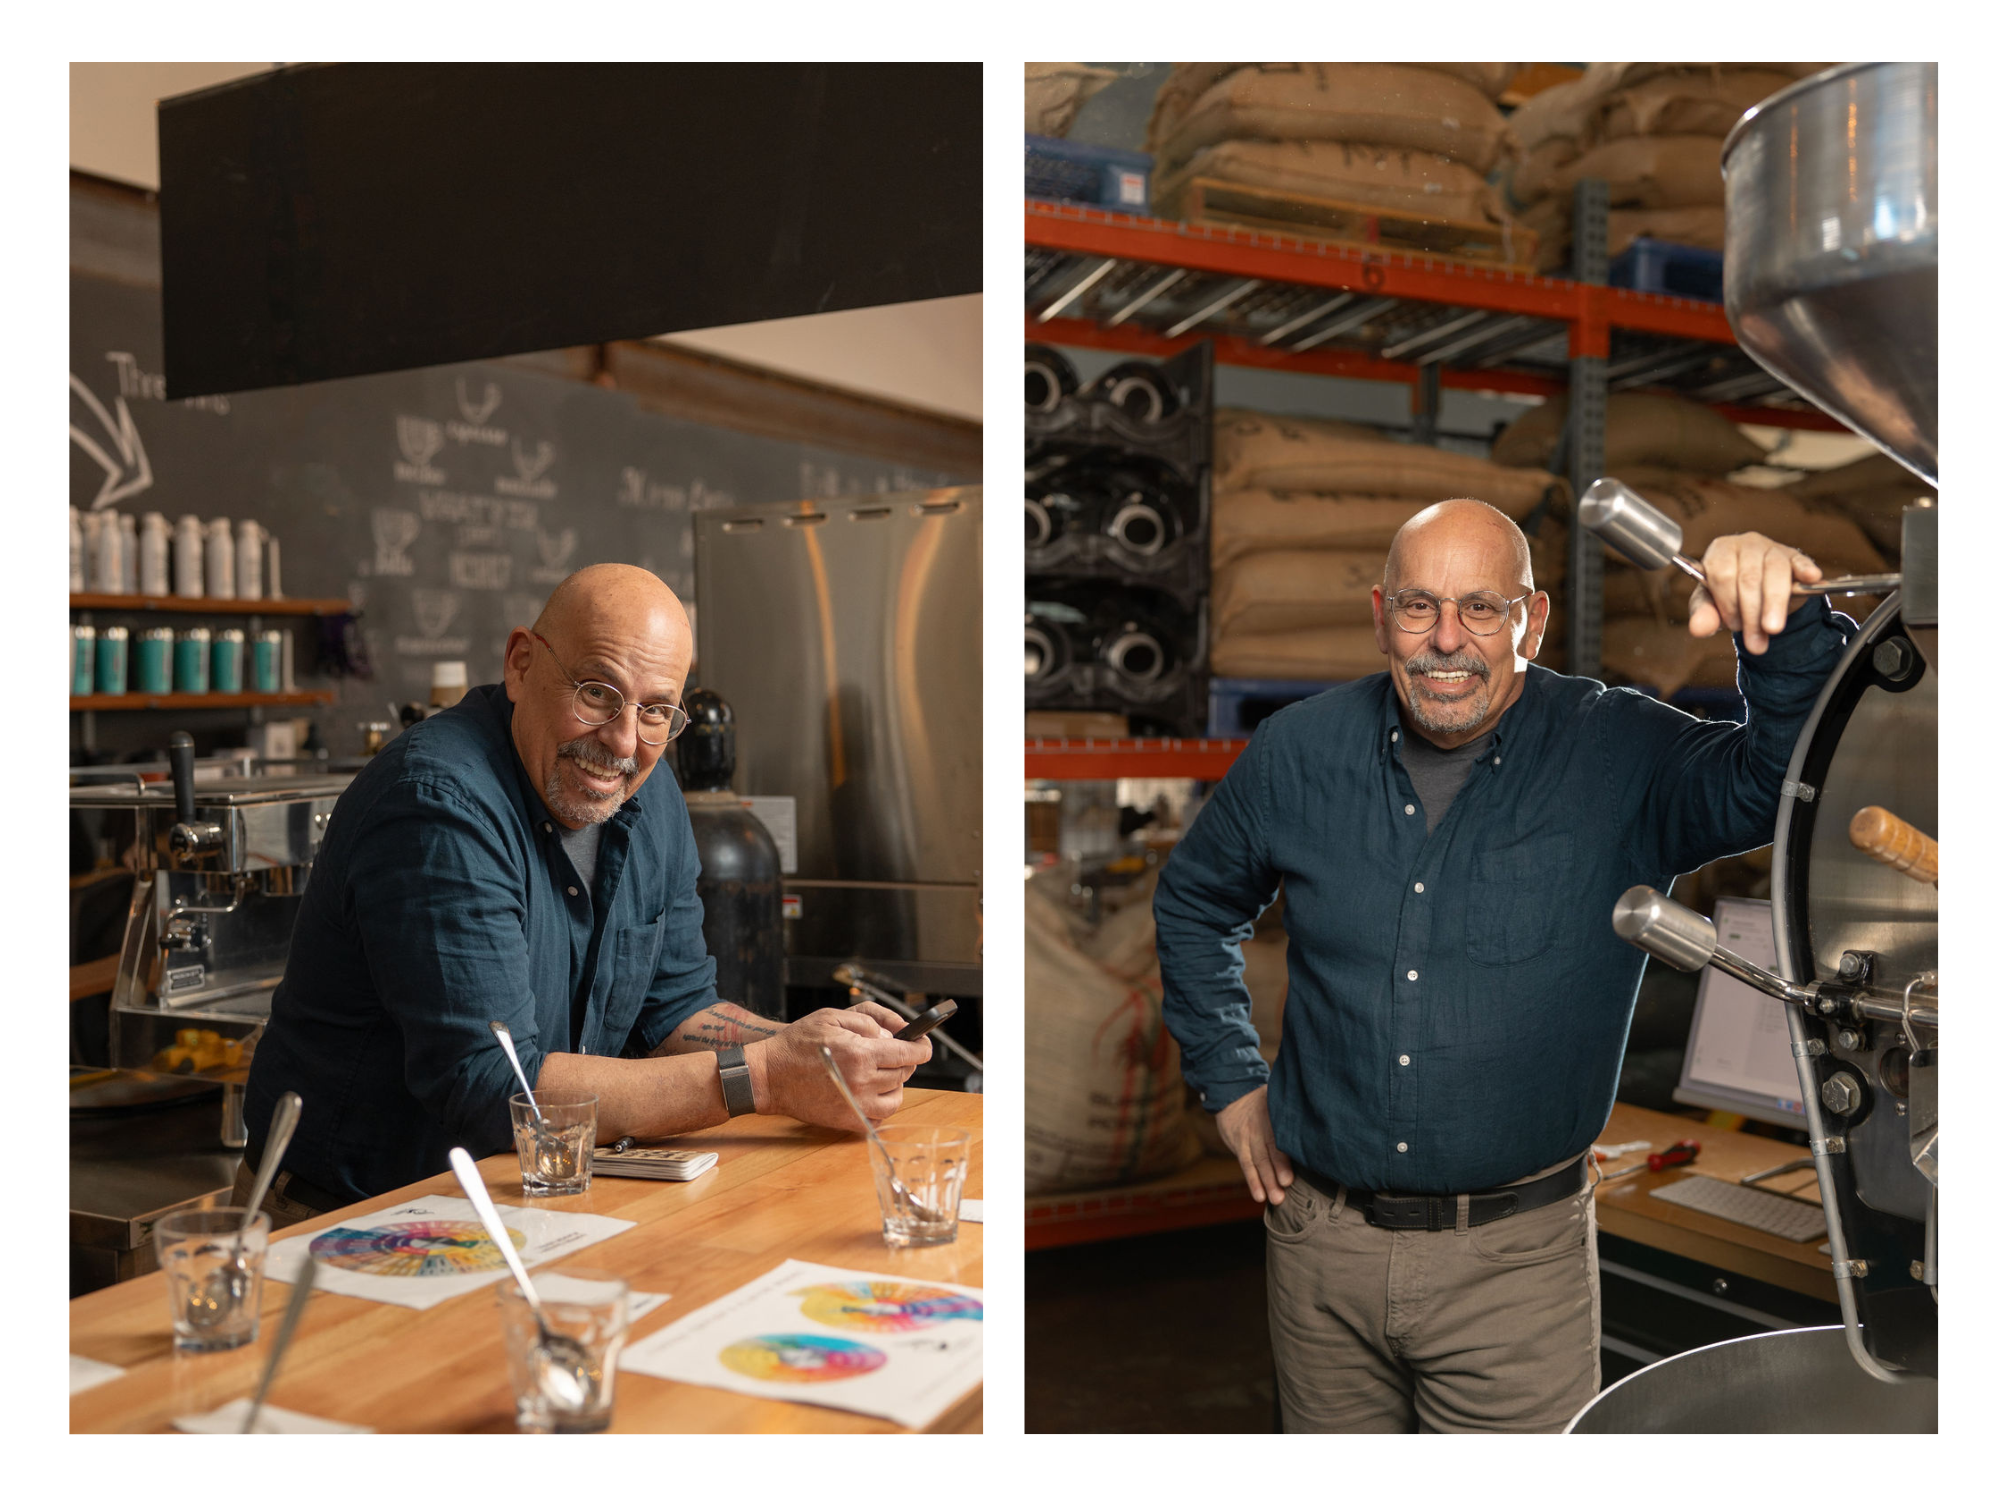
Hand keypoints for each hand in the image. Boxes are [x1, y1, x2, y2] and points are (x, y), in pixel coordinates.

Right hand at [745, 1005, 931, 1130]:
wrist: (769, 1076)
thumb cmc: (797, 1043)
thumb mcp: (833, 1016)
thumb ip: (869, 1019)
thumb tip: (896, 1031)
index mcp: (861, 1053)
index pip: (909, 1053)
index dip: (922, 1046)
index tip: (923, 1043)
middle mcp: (862, 1081)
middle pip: (904, 1072)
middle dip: (904, 1060)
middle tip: (892, 1052)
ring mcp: (856, 1105)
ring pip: (897, 1096)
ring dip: (895, 1082)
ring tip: (880, 1072)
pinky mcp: (849, 1121)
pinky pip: (881, 1115)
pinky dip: (882, 1103)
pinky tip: (870, 1090)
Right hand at [1216, 1086, 1292, 1204]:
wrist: (1233, 1095)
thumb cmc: (1266, 1102)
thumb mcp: (1278, 1098)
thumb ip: (1294, 1111)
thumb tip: (1321, 1125)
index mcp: (1274, 1112)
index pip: (1279, 1134)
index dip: (1284, 1154)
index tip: (1289, 1173)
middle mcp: (1259, 1124)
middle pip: (1268, 1150)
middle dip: (1276, 1171)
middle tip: (1285, 1188)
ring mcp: (1247, 1135)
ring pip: (1257, 1160)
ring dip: (1265, 1181)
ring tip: (1275, 1198)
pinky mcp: (1238, 1145)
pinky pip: (1245, 1164)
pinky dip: (1252, 1181)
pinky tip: (1259, 1195)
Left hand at [1687, 531, 1821, 654]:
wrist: (1757, 593)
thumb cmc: (1730, 594)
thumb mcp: (1712, 605)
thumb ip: (1703, 614)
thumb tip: (1698, 628)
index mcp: (1721, 550)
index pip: (1722, 574)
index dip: (1728, 603)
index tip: (1734, 625)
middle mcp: (1746, 544)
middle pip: (1749, 577)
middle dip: (1751, 613)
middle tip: (1754, 641)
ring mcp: (1773, 548)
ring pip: (1774, 572)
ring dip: (1773, 604)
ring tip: (1772, 629)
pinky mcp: (1795, 557)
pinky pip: (1800, 561)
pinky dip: (1805, 570)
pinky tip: (1810, 578)